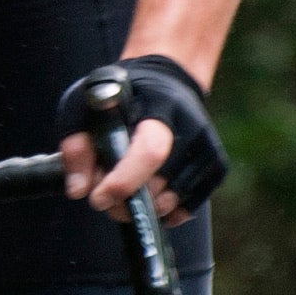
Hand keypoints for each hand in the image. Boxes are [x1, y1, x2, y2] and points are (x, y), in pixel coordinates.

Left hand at [57, 55, 226, 223]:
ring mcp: (209, 147)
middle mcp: (192, 127)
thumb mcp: (85, 105)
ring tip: (126, 189)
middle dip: (125, 200)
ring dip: (142, 208)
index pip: (149, 151)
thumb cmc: (120, 96)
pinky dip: (165, 212)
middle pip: (158, 184)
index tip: (97, 199)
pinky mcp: (218, 165)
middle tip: (104, 196)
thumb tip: (79, 190)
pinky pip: (188, 207)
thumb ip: (77, 144)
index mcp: (160, 106)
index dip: (123, 181)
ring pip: (172, 201)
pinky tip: (149, 197)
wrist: (166, 81)